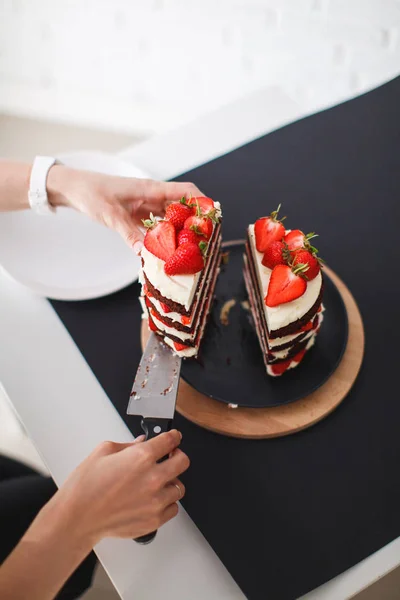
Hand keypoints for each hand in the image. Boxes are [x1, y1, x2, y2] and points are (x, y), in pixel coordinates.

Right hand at [36, 430, 188, 546]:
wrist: (77, 518)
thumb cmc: (85, 487)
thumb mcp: (103, 451)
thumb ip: (128, 444)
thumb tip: (142, 442)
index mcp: (141, 457)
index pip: (171, 440)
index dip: (174, 436)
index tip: (174, 438)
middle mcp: (152, 478)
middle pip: (183, 461)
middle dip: (177, 456)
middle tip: (169, 457)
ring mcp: (155, 501)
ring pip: (179, 487)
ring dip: (171, 482)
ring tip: (157, 482)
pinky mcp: (154, 520)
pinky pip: (173, 508)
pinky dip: (166, 503)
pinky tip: (153, 499)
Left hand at [47, 165, 201, 252]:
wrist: (74, 188)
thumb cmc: (92, 194)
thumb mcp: (110, 215)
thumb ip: (128, 233)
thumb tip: (145, 253)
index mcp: (150, 188)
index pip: (185, 191)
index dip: (202, 203)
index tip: (213, 219)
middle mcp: (152, 196)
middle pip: (183, 208)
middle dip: (195, 223)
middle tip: (203, 243)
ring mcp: (146, 206)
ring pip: (171, 218)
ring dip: (180, 232)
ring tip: (189, 251)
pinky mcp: (139, 215)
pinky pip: (158, 227)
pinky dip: (164, 237)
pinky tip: (167, 252)